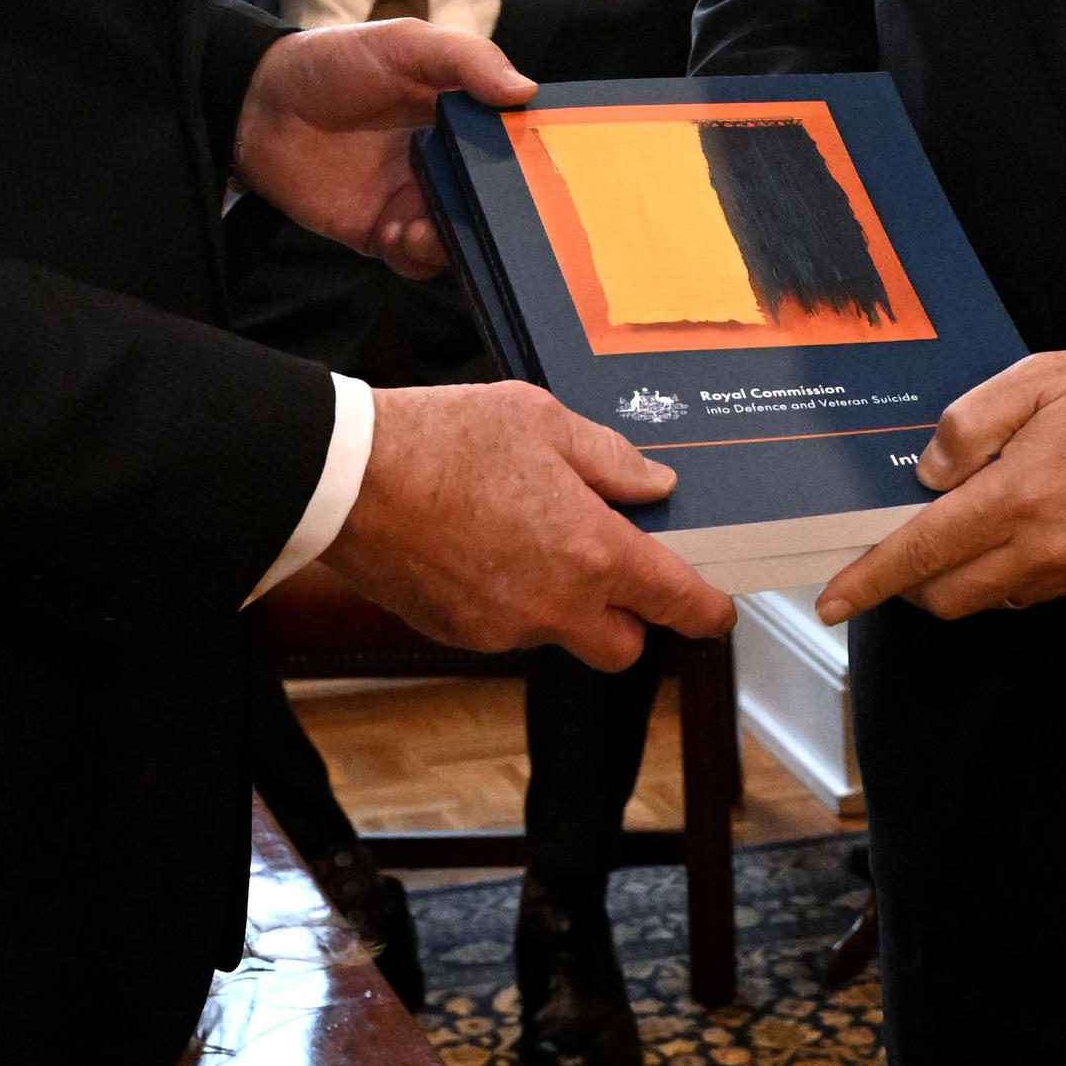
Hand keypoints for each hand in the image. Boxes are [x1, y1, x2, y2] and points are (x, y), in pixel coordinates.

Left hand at [234, 22, 535, 277]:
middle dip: (497, 217)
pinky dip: (413, 255)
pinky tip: (392, 233)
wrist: (258, 104)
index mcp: (461, 117)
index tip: (541, 173)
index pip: (513, 146)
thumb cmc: (334, 62)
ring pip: (457, 237)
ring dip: (450, 241)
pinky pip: (413, 260)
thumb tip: (525, 91)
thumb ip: (467, 59)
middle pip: (493, 202)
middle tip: (485, 215)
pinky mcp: (378, 231)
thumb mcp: (405, 43)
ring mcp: (412, 199)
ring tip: (420, 227)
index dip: (532, 162)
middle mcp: (444, 163)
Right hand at [323, 381, 733, 667]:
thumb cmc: (444, 440)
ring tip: (530, 535)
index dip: (706, 610)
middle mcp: (555, 604)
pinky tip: (485, 548)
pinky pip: (508, 628)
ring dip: (565, 603)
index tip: (716, 609)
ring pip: (560, 634)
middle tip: (613, 566)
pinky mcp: (460, 633)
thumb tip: (655, 484)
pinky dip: (513, 600)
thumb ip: (610, 459)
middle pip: (624, 646)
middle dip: (631, 618)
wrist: (348, 479)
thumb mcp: (542, 419)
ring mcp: (504, 627)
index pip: (674, 603)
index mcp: (591, 552)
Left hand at [816, 341, 1065, 625]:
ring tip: (974, 526)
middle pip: (951, 596)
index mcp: (1019, 496)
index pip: (925, 553)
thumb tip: (930, 475)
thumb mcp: (1033, 379)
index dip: (872, 580)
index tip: (833, 602)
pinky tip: (1024, 529)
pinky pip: (1036, 592)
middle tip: (908, 545)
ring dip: (965, 577)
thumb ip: (968, 425)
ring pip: (993, 599)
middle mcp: (1046, 548)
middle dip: (914, 583)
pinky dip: (1012, 572)